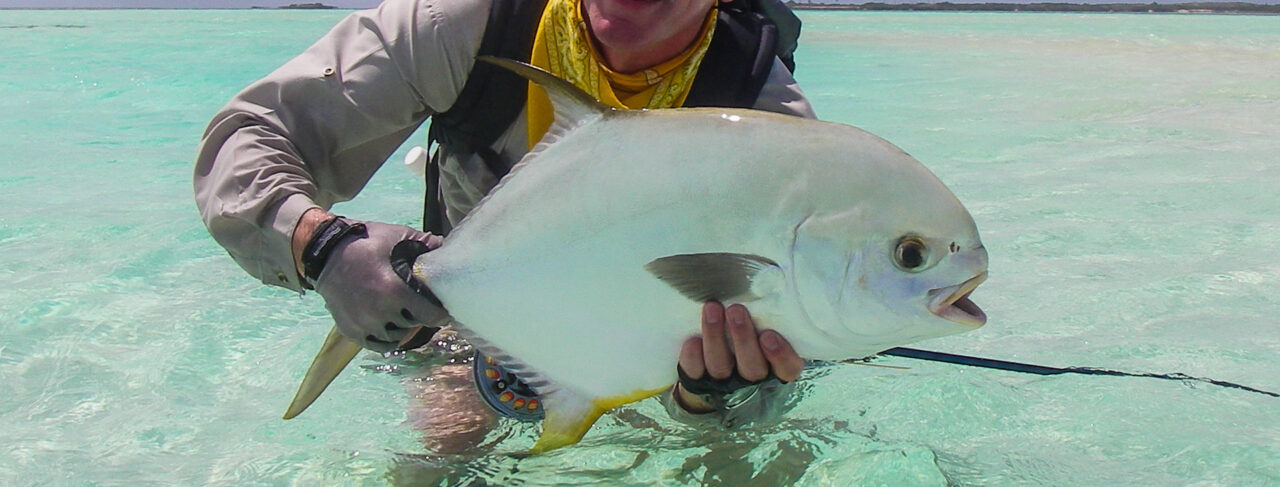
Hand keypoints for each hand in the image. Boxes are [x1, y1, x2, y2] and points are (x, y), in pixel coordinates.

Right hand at [294, 210, 447, 351]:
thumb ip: (426, 244)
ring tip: (404, 313)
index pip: (430, 315)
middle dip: (420, 315)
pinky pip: (378, 345)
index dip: (440, 313)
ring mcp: (363, 324)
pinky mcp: (351, 331)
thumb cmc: (365, 243)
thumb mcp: (397, 236)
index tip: (442, 309)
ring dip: (404, 326)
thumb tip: (448, 249)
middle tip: (421, 306)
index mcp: (394, 291)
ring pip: (397, 336)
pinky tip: (391, 327)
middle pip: (414, 324)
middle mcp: (379, 312)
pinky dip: (387, 339)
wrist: (325, 253)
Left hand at [674, 302, 804, 412]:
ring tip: (712, 308)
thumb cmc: (751, 334)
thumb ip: (772, 314)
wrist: (715, 362)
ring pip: (720, 366)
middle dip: (743, 338)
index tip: (769, 335)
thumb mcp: (768, 325)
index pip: (788, 369)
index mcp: (777, 368)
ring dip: (715, 337)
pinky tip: (692, 340)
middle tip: (736, 310)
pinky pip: (695, 372)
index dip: (781, 356)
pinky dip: (693, 357)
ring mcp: (725, 382)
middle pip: (751, 367)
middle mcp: (753, 379)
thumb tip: (772, 276)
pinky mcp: (699, 380)